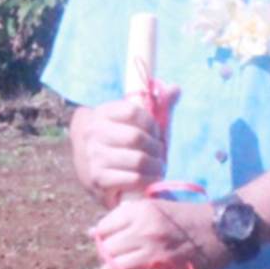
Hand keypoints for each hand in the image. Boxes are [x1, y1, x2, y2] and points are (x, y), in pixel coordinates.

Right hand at [69, 93, 170, 209]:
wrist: (102, 174)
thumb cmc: (128, 145)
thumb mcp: (143, 124)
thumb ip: (159, 106)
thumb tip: (175, 88)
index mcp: (103, 113)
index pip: (133, 111)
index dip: (152, 124)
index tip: (156, 133)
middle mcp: (93, 132)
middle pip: (136, 137)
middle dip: (156, 148)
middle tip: (160, 154)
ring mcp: (94, 156)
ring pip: (138, 160)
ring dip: (156, 166)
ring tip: (159, 167)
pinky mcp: (98, 178)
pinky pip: (133, 178)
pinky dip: (148, 180)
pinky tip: (150, 178)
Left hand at [88, 197, 219, 268]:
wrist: (221, 231)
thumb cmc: (187, 218)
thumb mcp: (156, 208)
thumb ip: (126, 218)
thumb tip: (92, 232)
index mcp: (141, 211)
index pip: (104, 228)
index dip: (102, 238)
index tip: (106, 242)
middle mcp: (144, 231)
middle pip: (107, 250)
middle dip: (104, 258)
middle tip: (109, 262)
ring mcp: (153, 254)